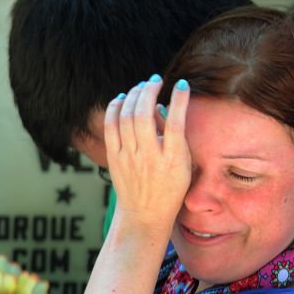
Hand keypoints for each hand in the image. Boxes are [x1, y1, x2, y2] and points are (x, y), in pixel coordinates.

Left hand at [105, 75, 190, 233]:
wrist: (145, 213)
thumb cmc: (170, 187)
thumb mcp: (184, 165)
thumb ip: (176, 137)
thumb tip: (161, 107)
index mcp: (173, 158)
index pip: (175, 123)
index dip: (178, 100)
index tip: (180, 84)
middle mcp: (149, 156)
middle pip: (143, 115)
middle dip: (148, 91)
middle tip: (154, 81)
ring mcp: (129, 157)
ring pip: (125, 117)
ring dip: (132, 96)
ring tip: (140, 87)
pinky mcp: (114, 158)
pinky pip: (110, 127)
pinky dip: (114, 109)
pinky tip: (121, 99)